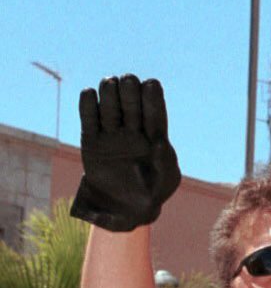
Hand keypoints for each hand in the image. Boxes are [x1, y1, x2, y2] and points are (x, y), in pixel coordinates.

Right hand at [71, 75, 180, 231]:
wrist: (125, 208)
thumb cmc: (152, 193)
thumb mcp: (166, 181)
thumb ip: (166, 163)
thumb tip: (162, 145)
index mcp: (156, 139)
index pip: (155, 114)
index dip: (153, 99)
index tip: (151, 83)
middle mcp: (134, 133)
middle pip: (132, 107)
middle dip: (130, 93)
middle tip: (127, 79)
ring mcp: (113, 136)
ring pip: (111, 110)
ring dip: (109, 95)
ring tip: (109, 82)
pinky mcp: (92, 142)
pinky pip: (89, 121)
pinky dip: (87, 107)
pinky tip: (88, 93)